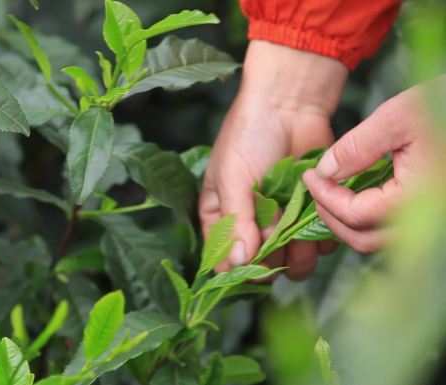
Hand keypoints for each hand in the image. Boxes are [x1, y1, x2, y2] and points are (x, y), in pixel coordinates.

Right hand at [200, 40, 347, 279]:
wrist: (290, 104)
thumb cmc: (249, 136)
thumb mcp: (232, 178)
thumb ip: (236, 221)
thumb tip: (239, 262)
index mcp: (221, 219)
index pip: (223, 261)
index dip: (238, 268)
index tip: (253, 260)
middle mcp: (251, 227)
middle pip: (262, 268)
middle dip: (272, 256)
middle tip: (276, 226)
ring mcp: (283, 223)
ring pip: (294, 263)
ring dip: (299, 249)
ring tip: (297, 217)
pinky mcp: (311, 215)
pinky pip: (320, 245)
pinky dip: (321, 234)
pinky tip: (315, 208)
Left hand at [303, 79, 442, 253]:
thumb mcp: (399, 116)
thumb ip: (357, 147)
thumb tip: (324, 172)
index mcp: (418, 197)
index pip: (356, 215)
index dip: (324, 198)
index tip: (309, 175)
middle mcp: (427, 220)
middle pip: (364, 240)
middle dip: (331, 217)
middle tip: (315, 190)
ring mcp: (433, 222)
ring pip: (380, 242)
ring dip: (349, 223)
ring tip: (332, 194)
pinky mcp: (433, 215)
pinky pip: (396, 233)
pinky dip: (370, 221)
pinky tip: (359, 195)